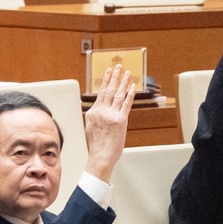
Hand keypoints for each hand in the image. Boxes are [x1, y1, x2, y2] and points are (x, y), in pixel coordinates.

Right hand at [83, 62, 134, 182]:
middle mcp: (101, 111)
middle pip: (108, 90)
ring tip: (126, 72)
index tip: (107, 73)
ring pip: (117, 94)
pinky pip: (126, 103)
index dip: (105, 81)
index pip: (100, 93)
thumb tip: (97, 113)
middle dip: (113, 77)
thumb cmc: (96, 147)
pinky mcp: (121, 120)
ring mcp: (111, 115)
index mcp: (92, 113)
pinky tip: (133, 86)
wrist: (100, 157)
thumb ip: (94, 118)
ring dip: (122, 81)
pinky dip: (130, 93)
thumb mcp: (90, 129)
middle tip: (117, 66)